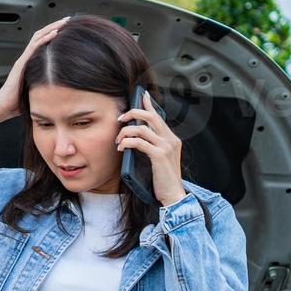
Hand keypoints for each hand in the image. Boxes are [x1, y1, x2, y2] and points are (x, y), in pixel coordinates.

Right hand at [0, 16, 70, 124]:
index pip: (42, 42)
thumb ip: (46, 82)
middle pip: (41, 35)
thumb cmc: (18, 101)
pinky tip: (54, 33)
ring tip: (64, 22)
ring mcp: (23, 59)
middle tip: (68, 20)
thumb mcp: (37, 88)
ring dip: (51, 28)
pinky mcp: (21, 64)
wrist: (3, 106)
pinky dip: (45, 38)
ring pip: (38, 37)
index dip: (53, 33)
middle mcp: (26, 58)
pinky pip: (34, 47)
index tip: (66, 28)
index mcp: (29, 62)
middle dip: (55, 26)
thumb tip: (62, 84)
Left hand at [116, 90, 185, 205]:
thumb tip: (134, 137)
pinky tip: (121, 148)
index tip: (141, 95)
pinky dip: (127, 143)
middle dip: (132, 114)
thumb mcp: (158, 159)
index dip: (149, 104)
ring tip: (118, 142)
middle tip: (120, 120)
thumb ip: (151, 146)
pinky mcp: (159, 155)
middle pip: (151, 116)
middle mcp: (171, 139)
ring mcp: (166, 146)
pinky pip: (139, 142)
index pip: (159, 116)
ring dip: (125, 133)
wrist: (173, 195)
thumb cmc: (162, 179)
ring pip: (142, 128)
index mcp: (171, 139)